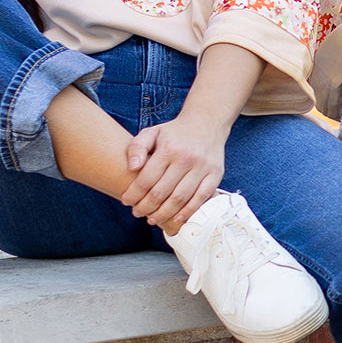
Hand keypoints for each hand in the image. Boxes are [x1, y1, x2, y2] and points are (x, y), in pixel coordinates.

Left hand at [120, 111, 225, 230]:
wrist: (207, 123)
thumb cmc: (174, 132)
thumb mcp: (152, 132)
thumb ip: (137, 147)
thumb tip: (132, 167)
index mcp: (168, 148)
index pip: (146, 179)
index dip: (134, 194)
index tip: (126, 201)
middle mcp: (186, 158)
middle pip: (161, 192)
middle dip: (145, 207)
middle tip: (137, 213)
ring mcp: (202, 167)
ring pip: (180, 198)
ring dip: (164, 213)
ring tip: (152, 218)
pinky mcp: (215, 174)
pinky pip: (200, 198)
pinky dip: (188, 211)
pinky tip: (176, 218)